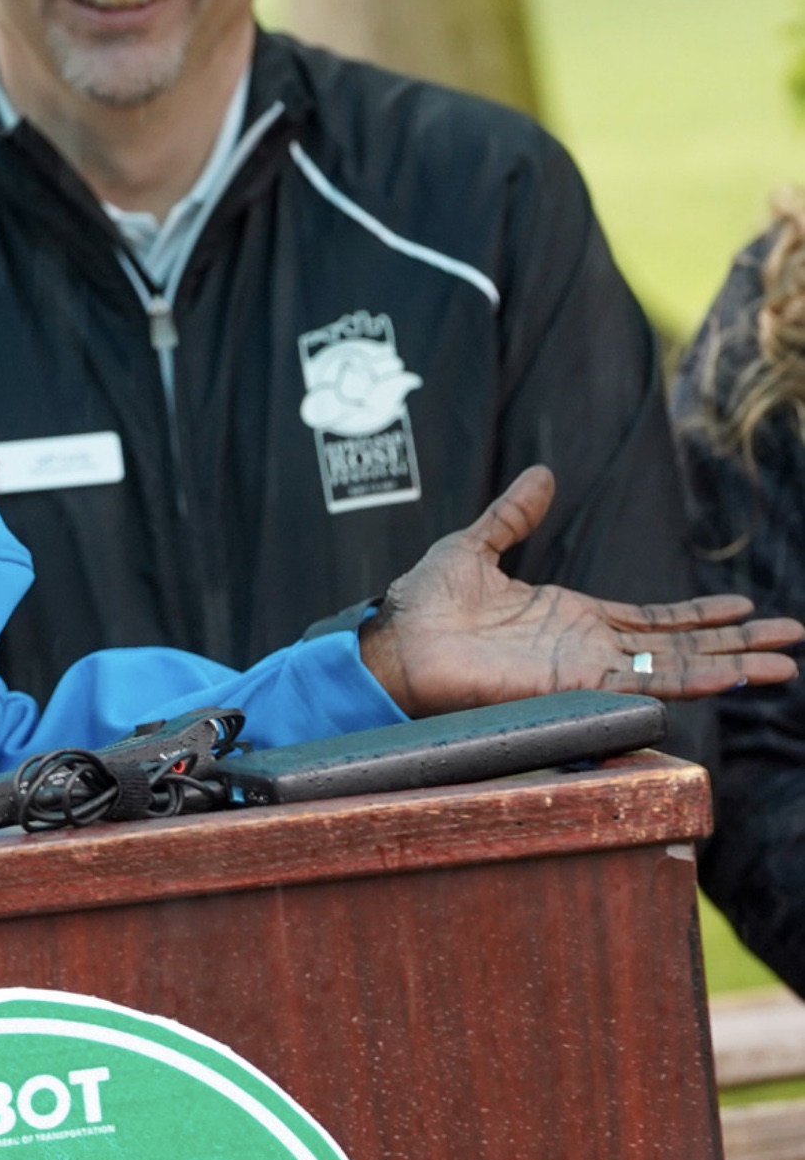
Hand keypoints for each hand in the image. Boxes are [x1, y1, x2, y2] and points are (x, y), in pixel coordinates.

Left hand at [359, 466, 804, 716]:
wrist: (394, 639)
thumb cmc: (423, 604)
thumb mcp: (475, 546)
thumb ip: (513, 516)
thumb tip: (542, 474)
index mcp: (570, 616)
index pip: (652, 619)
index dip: (698, 615)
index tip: (744, 608)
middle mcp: (587, 646)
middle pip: (679, 646)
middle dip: (736, 643)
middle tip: (791, 640)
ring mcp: (584, 669)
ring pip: (675, 669)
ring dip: (731, 665)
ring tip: (784, 666)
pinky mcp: (572, 685)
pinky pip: (641, 685)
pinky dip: (688, 680)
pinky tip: (730, 676)